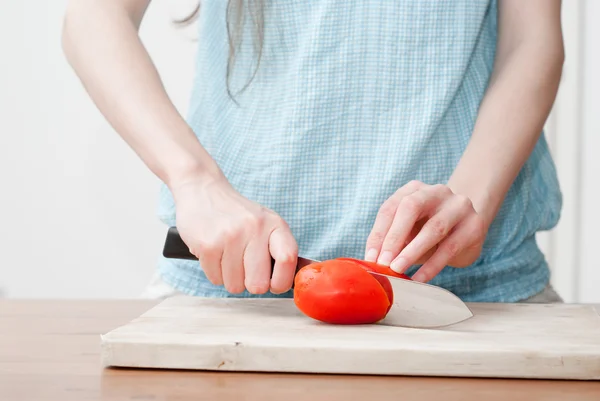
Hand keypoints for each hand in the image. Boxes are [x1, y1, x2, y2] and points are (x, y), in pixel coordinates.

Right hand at [171, 175, 297, 293]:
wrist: (201, 190)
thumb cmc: (237, 215)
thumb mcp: (265, 223)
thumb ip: (280, 249)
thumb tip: (304, 275)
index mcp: (274, 224)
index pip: (288, 260)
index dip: (281, 281)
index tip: (274, 284)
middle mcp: (255, 228)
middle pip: (258, 284)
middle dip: (250, 283)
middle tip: (244, 267)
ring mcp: (230, 236)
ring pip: (235, 286)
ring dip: (230, 277)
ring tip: (227, 255)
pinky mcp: (208, 245)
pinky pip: (216, 279)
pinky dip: (215, 272)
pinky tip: (215, 253)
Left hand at [364, 181, 485, 281]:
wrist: (468, 227)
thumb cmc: (429, 231)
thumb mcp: (409, 230)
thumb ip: (393, 240)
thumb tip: (374, 261)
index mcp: (414, 189)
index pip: (390, 208)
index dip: (378, 233)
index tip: (370, 258)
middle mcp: (437, 191)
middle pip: (411, 208)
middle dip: (394, 237)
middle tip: (383, 262)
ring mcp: (458, 206)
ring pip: (433, 228)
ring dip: (412, 252)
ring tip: (398, 269)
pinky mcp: (474, 225)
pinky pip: (450, 247)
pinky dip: (432, 266)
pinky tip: (419, 278)